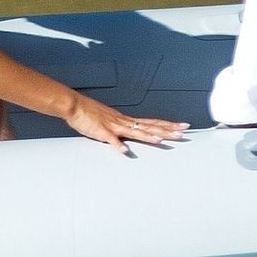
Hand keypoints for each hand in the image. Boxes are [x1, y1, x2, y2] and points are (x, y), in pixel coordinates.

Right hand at [65, 95, 188, 155]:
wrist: (73, 105)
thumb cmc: (88, 112)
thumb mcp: (108, 120)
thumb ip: (118, 129)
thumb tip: (126, 136)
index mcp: (125, 120)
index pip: (151, 122)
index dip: (168, 125)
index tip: (182, 126)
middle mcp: (122, 121)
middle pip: (149, 126)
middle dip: (167, 130)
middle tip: (183, 132)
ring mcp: (113, 126)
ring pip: (134, 132)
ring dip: (148, 136)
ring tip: (161, 141)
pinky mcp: (101, 132)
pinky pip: (111, 140)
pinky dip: (118, 146)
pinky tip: (125, 151)